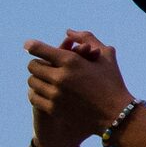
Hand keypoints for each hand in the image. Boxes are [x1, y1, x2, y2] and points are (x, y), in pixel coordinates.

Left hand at [25, 31, 135, 146]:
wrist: (116, 114)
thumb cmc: (112, 82)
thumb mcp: (106, 56)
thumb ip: (87, 39)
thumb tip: (68, 32)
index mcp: (72, 61)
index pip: (39, 49)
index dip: (32, 46)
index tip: (28, 46)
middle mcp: (61, 77)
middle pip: (33, 66)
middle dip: (38, 64)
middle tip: (45, 66)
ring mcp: (56, 95)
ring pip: (32, 82)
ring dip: (37, 79)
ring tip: (46, 80)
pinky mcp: (54, 109)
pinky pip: (33, 97)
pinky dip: (36, 94)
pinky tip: (45, 93)